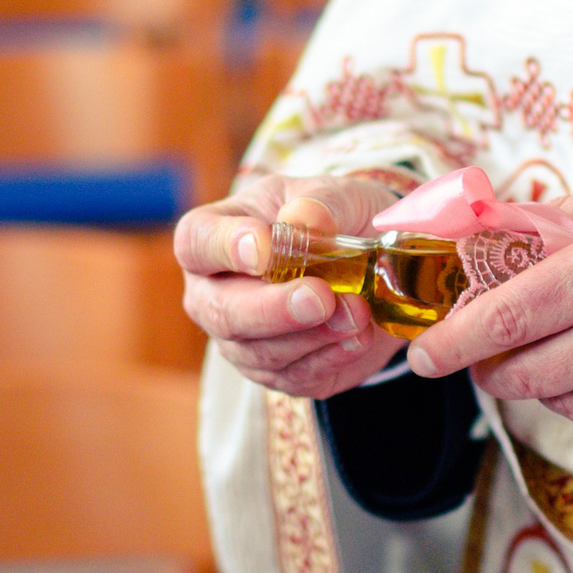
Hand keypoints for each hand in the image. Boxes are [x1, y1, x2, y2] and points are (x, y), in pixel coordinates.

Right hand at [177, 173, 406, 399]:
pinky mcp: (280, 373)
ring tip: (358, 311)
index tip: (264, 249)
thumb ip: (320, 204)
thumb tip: (305, 218)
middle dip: (272, 309)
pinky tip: (360, 334)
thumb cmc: (336, 218)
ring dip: (313, 335)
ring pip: (260, 353)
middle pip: (221, 312)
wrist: (375, 263)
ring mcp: (242, 340)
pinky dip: (332, 357)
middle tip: (319, 296)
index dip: (225, 248)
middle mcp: (214, 294)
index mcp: (213, 236)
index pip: (197, 243)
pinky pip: (297, 377)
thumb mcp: (335, 195)